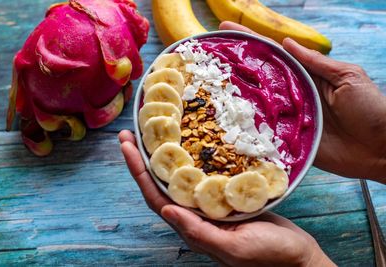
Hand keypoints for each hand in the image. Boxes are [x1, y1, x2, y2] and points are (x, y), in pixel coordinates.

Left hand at [118, 130, 334, 265]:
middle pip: (161, 183)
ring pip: (178, 177)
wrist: (296, 255)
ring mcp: (209, 204)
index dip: (138, 171)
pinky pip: (201, 175)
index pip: (156, 196)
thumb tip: (166, 209)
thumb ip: (199, 232)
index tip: (127, 146)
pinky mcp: (225, 196)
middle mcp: (195, 214)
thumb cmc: (268, 255)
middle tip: (130, 133)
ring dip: (163, 156)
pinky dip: (190, 158)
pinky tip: (188, 144)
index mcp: (192, 226)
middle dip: (143, 158)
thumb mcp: (234, 247)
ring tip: (153, 133)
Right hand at [220, 21, 385, 180]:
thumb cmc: (370, 108)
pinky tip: (228, 122)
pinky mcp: (289, 141)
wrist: (382, 148)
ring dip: (235, 97)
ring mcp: (289, 118)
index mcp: (307, 76)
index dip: (251, 40)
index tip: (227, 29)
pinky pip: (266, 134)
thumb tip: (287, 43)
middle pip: (260, 78)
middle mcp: (292, 95)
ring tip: (208, 85)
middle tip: (208, 56)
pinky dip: (249, 129)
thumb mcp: (347, 76)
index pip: (274, 54)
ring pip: (258, 105)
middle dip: (235, 66)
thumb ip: (316, 63)